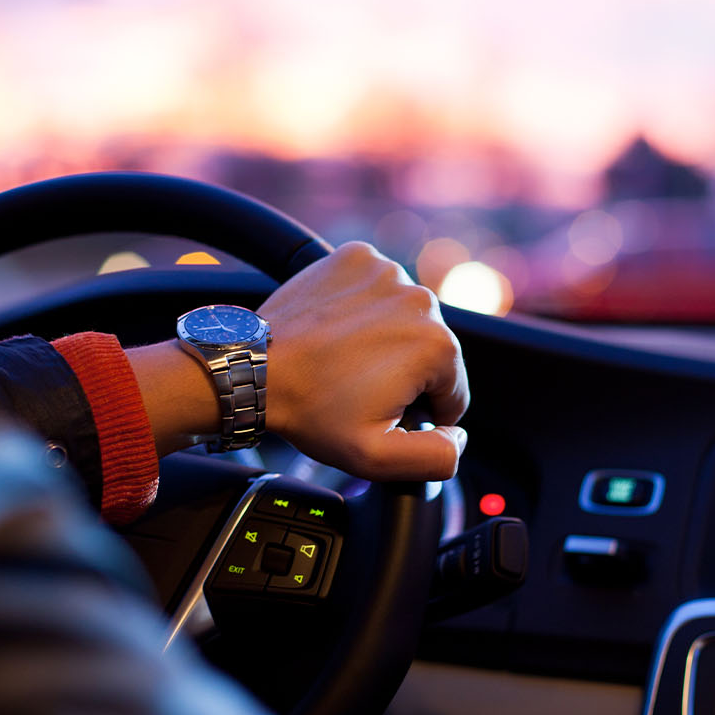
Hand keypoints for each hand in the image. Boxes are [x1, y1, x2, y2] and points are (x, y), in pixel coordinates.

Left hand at [259, 242, 469, 480]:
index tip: (379, 411)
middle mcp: (421, 299)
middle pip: (431, 352)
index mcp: (437, 346)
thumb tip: (459, 437)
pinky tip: (338, 330)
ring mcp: (387, 271)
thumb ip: (436, 457)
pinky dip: (364, 307)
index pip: (452, 392)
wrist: (255, 369)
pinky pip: (377, 289)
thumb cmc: (311, 410)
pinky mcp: (357, 257)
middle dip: (403, 374)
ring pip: (405, 318)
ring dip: (385, 339)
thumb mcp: (378, 457)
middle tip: (356, 388)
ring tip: (344, 359)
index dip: (419, 413)